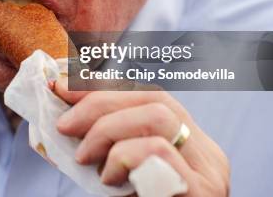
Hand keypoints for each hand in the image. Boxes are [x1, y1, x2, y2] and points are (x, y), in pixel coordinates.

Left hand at [53, 79, 229, 195]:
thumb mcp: (118, 179)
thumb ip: (103, 150)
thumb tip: (64, 116)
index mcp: (188, 147)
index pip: (150, 97)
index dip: (105, 87)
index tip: (63, 86)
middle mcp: (206, 155)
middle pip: (155, 98)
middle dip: (99, 102)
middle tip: (64, 123)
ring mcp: (208, 173)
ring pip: (158, 115)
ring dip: (107, 129)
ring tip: (84, 157)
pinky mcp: (201, 193)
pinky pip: (158, 151)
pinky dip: (122, 155)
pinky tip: (108, 179)